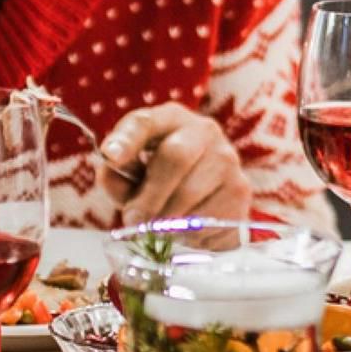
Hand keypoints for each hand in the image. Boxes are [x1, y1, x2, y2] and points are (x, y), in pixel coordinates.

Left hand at [96, 104, 249, 223]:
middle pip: (175, 157)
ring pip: (190, 194)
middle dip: (149, 196)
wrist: (208, 200)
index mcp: (169, 120)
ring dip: (166, 219)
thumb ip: (116, 176)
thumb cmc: (160, 183)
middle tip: (134, 220)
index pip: (145, 122)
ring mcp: (227, 159)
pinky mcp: (240, 190)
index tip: (111, 156)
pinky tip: (185, 229)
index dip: (126, 139)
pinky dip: (189, 231)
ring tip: (158, 228)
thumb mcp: (131, 178)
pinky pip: (208, 217)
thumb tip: (110, 171)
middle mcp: (203, 131)